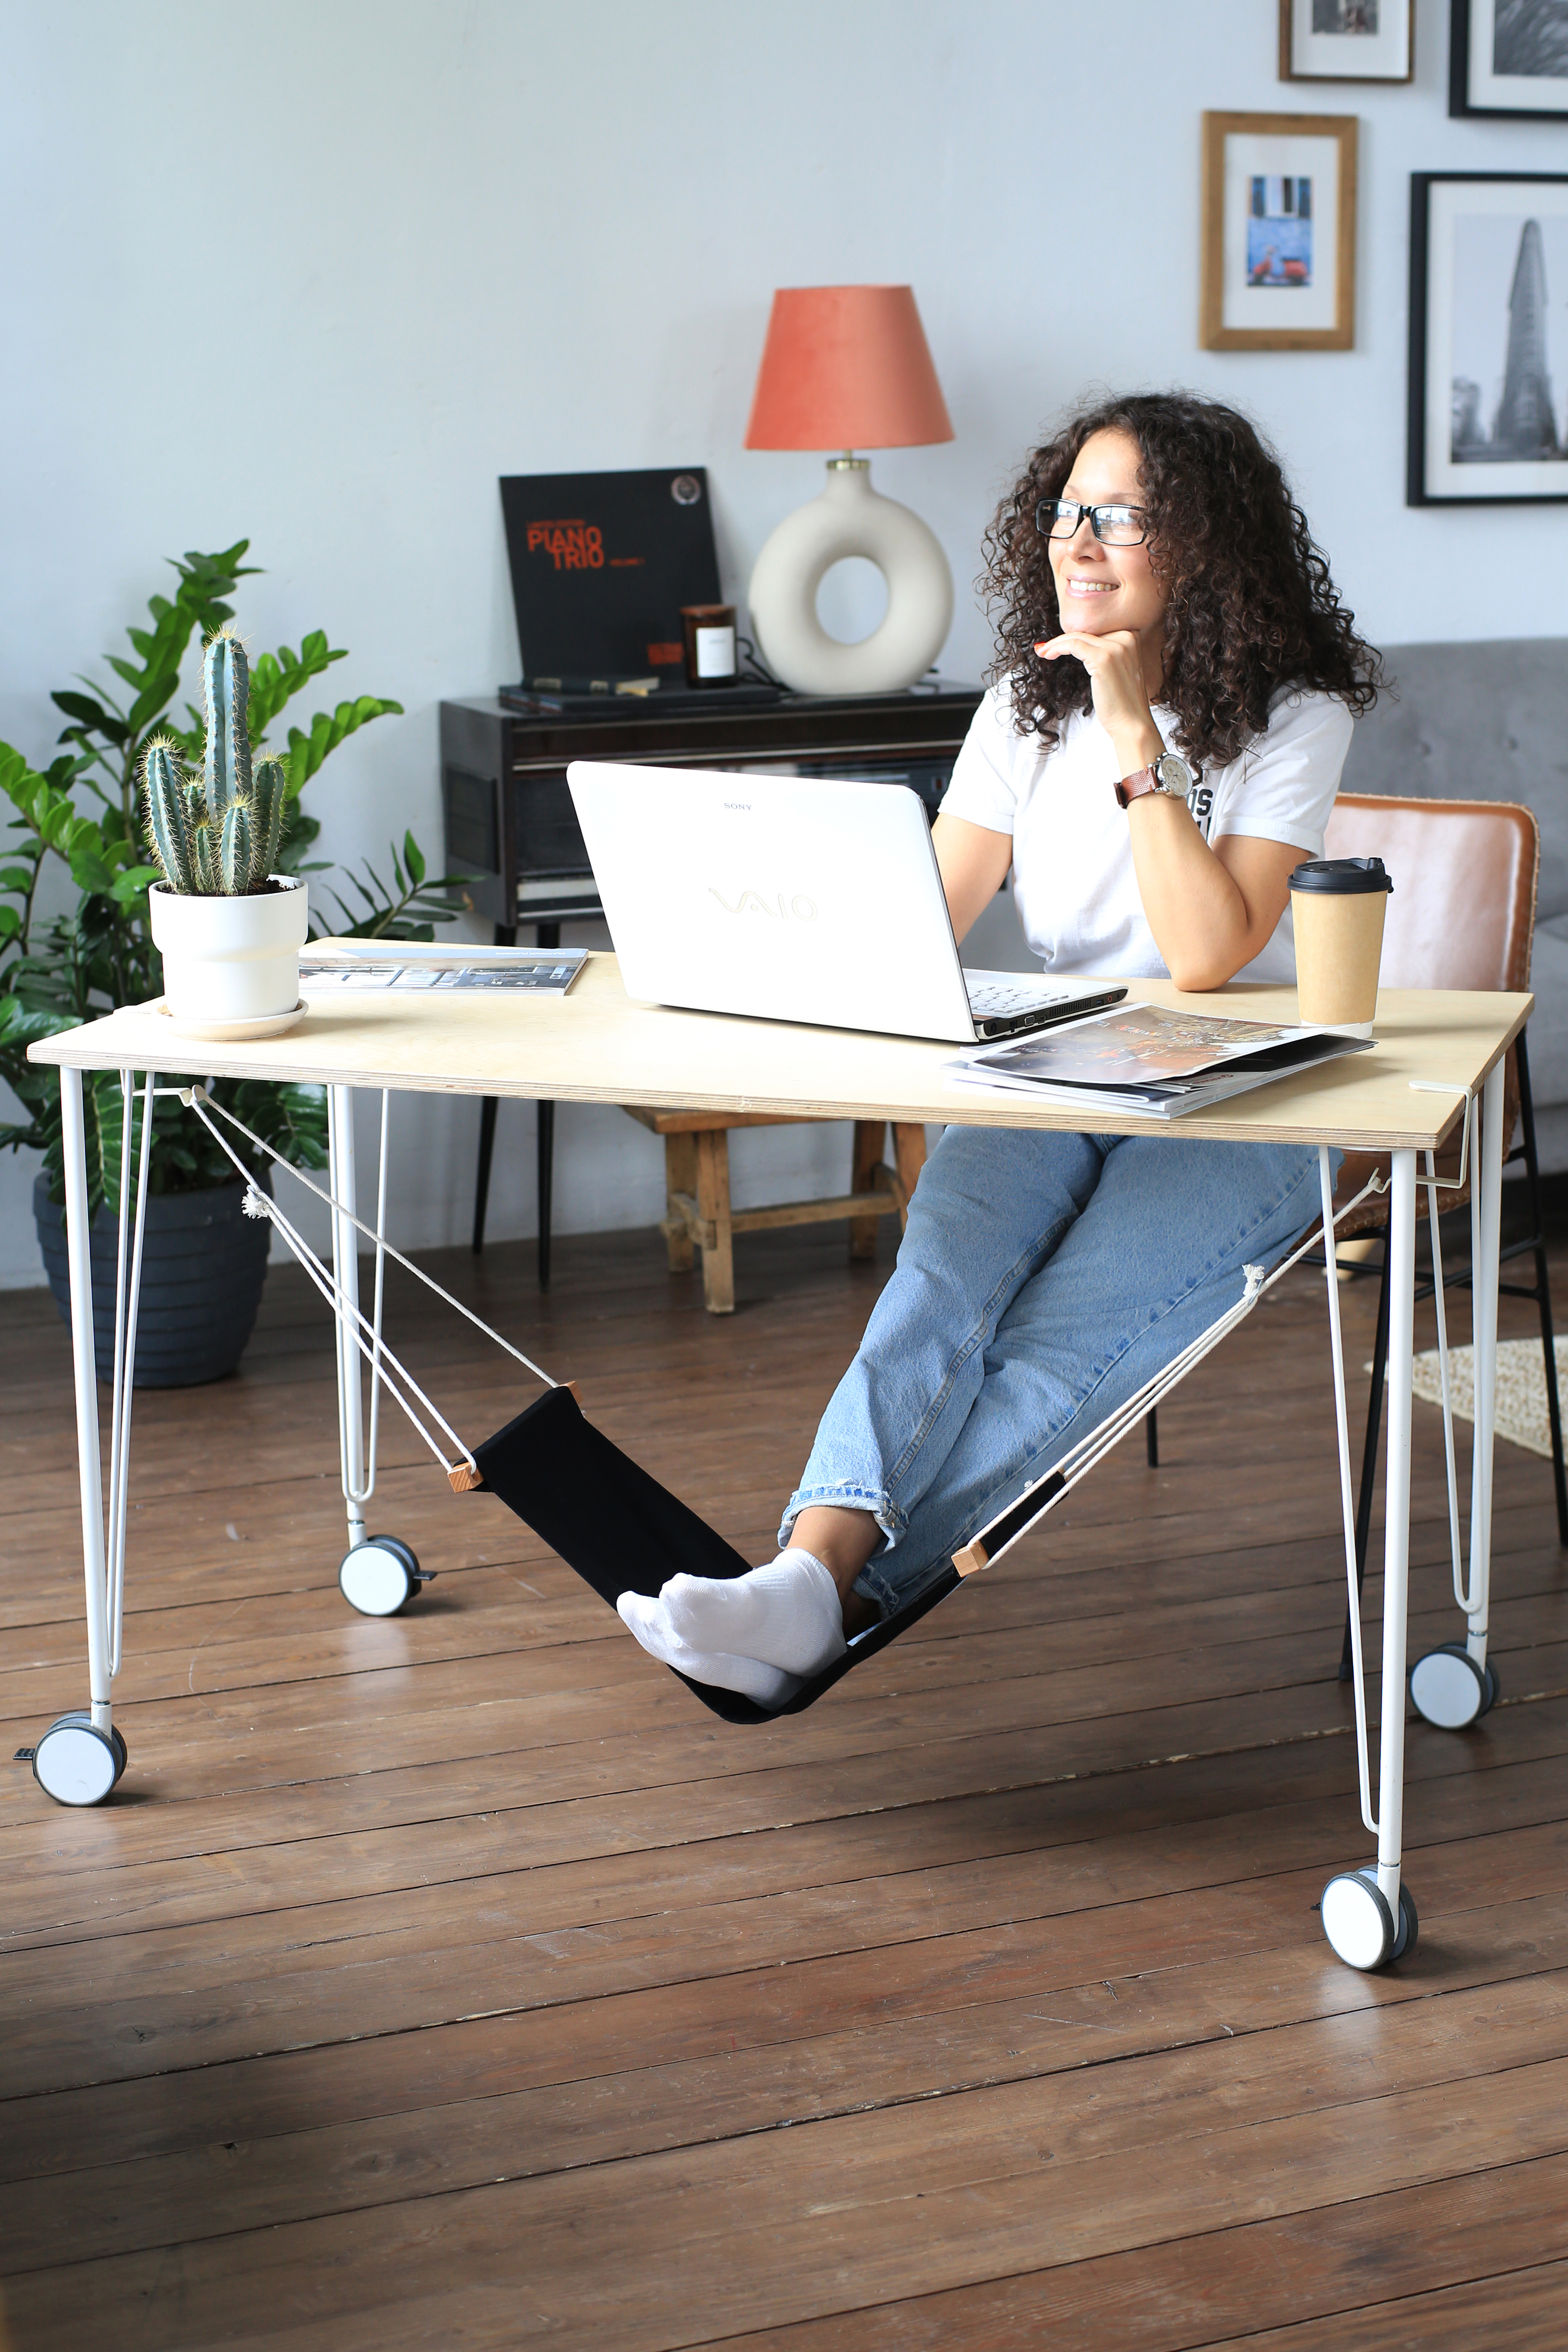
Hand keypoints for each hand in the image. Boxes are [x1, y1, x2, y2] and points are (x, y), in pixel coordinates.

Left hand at [1035, 626, 1162, 771]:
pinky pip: (1073, 646)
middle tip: (1043, 648)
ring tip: (1042, 652)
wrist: (1132, 724)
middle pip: (1086, 632)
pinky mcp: (1103, 659)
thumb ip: (1105, 654)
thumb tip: (1079, 644)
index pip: (1096, 631)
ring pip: (1077, 637)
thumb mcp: (1118, 670)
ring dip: (1055, 644)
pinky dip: (1057, 648)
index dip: (1074, 636)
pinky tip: (1048, 655)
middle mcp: (1127, 637)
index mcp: (1132, 637)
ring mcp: (1116, 647)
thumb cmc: (1122, 703)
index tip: (1056, 644)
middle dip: (1062, 639)